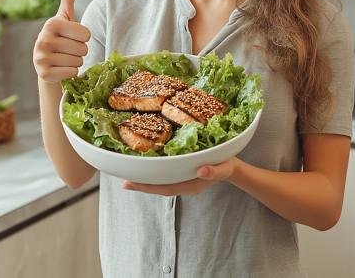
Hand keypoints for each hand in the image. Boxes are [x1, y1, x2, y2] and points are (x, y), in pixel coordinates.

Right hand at [33, 0, 91, 82]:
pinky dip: (71, 74)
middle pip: (83, 49)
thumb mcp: (65, 17)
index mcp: (52, 24)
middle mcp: (43, 39)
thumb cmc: (61, 38)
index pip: (86, 34)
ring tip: (64, 59)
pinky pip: (72, 73)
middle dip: (80, 52)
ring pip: (78, 62)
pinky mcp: (43, 74)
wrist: (47, 64)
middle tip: (68, 51)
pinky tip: (61, 69)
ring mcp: (41, 58)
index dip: (84, 38)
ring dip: (76, 63)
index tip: (72, 38)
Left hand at [121, 157, 236, 195]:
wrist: (230, 166)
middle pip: (158, 187)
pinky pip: (164, 177)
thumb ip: (214, 171)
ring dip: (145, 180)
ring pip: (160, 183)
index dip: (147, 187)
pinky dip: (153, 173)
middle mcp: (183, 185)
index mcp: (190, 185)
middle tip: (124, 182)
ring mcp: (182, 181)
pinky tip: (145, 168)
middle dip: (141, 185)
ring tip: (129, 176)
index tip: (130, 183)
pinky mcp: (181, 174)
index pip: (165, 188)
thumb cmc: (226, 165)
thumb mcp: (224, 167)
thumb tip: (200, 170)